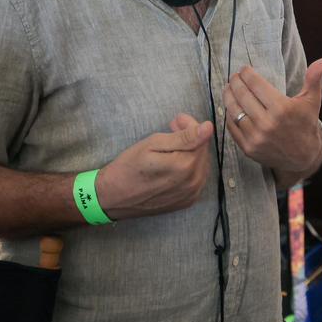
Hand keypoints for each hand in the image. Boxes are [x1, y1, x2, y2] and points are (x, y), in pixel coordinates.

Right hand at [96, 113, 214, 220]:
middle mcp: (194, 182)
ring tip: (172, 144)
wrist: (113, 197)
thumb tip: (209, 128)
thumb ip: (184, 137)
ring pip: (201, 164)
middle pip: (202, 151)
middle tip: (173, 126)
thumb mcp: (153, 144)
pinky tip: (174, 162)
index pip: (201, 137)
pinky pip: (196, 178)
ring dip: (190, 151)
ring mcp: (191, 195)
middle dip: (191, 136)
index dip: (190, 125)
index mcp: (186, 166)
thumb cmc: (129, 167)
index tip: (176, 119)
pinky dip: (189, 167)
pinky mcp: (187, 202)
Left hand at [224, 57, 321, 173]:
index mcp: (282, 108)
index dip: (247, 73)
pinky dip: (229, 114)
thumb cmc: (306, 123)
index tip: (244, 68)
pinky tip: (231, 106)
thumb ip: (315, 77)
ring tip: (229, 87)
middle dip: (235, 81)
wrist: (303, 156)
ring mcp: (256, 137)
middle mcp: (267, 123)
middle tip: (234, 76)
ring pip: (234, 110)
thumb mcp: (312, 99)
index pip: (256, 84)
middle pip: (242, 95)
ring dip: (228, 96)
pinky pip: (232, 126)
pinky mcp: (248, 148)